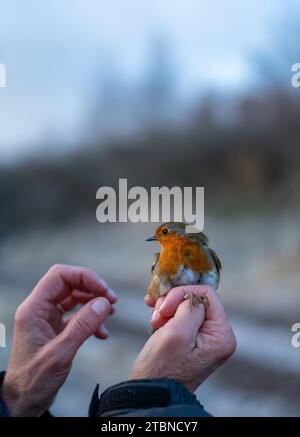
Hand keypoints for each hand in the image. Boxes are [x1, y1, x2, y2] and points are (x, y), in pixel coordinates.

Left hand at [1, 264, 116, 415]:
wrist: (23, 402)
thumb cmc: (33, 381)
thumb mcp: (60, 353)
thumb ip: (82, 326)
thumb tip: (104, 303)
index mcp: (34, 309)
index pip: (60, 276)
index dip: (84, 277)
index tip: (104, 290)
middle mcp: (40, 309)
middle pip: (69, 284)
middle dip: (93, 289)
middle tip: (112, 302)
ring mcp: (47, 319)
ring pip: (75, 298)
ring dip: (94, 303)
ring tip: (111, 314)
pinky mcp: (55, 329)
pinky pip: (76, 315)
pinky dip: (91, 320)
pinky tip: (102, 334)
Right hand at [130, 285, 235, 391]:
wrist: (151, 393)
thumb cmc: (162, 368)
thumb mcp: (177, 333)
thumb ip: (189, 308)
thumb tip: (193, 296)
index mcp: (221, 335)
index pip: (206, 294)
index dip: (182, 295)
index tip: (163, 309)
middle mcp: (217, 335)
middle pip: (196, 298)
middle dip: (173, 302)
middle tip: (157, 315)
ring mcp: (205, 337)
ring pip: (186, 305)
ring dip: (167, 307)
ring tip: (154, 321)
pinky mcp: (191, 338)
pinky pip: (181, 315)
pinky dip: (167, 313)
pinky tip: (154, 318)